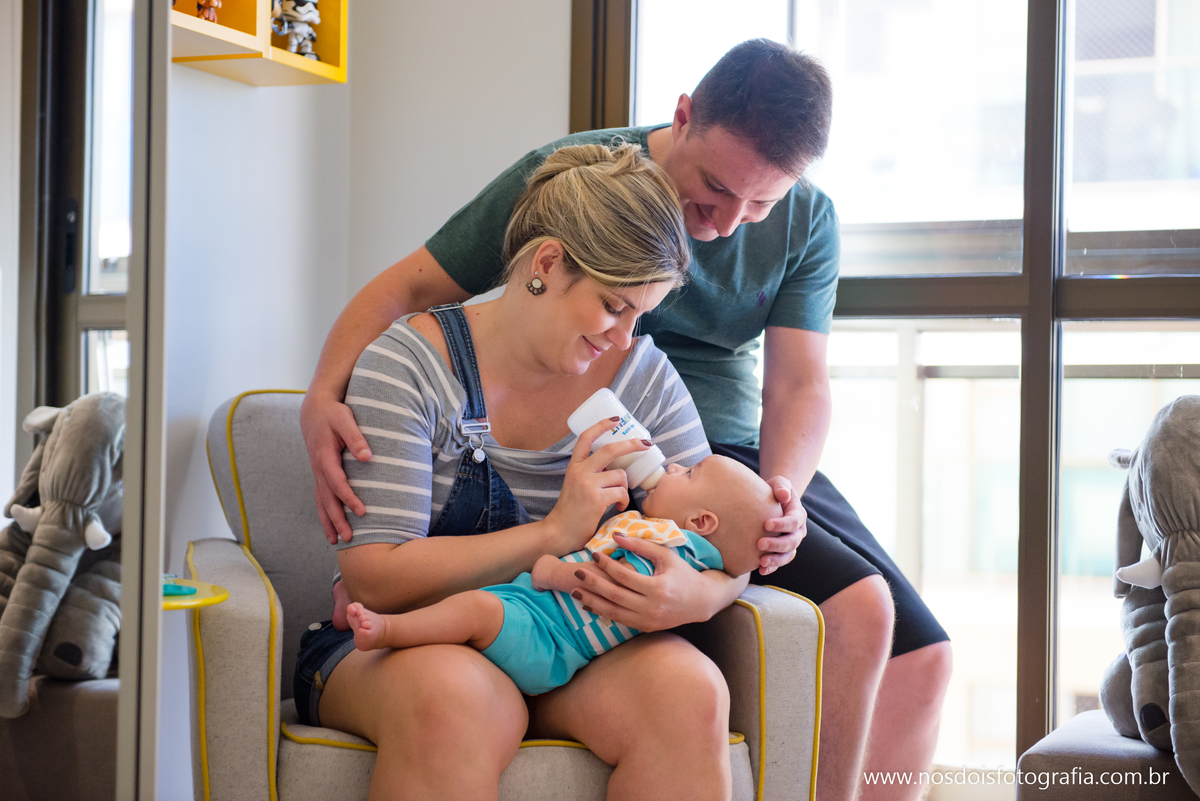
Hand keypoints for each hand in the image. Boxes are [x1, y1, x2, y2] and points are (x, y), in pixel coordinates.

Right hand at [301, 391, 371, 543]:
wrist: (315, 410)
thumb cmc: (334, 414)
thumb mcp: (345, 420)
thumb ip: (356, 437)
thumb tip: (367, 457)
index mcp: (324, 456)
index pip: (336, 482)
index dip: (348, 497)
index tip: (362, 511)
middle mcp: (318, 468)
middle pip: (326, 499)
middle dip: (337, 519)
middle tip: (349, 538)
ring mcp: (317, 473)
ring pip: (321, 502)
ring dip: (328, 522)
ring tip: (337, 541)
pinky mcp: (320, 475)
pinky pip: (320, 498)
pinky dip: (325, 514)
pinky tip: (330, 528)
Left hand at [531, 554, 559, 590]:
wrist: (560, 574)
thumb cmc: (563, 570)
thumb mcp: (558, 565)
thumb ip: (553, 567)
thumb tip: (554, 572)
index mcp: (544, 558)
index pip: (543, 566)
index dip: (547, 572)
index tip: (552, 575)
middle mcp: (538, 563)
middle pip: (538, 572)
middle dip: (543, 577)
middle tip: (550, 581)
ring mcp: (534, 571)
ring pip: (537, 579)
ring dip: (542, 583)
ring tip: (550, 584)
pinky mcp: (534, 579)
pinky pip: (536, 586)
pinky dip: (542, 588)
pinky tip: (547, 587)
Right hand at [542, 419, 650, 551]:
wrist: (559, 532)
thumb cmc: (572, 511)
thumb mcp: (576, 484)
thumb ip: (591, 473)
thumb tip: (616, 467)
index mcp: (574, 466)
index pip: (586, 438)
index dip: (601, 425)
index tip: (615, 420)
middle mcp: (580, 471)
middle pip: (610, 449)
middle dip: (632, 444)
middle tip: (646, 443)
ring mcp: (587, 484)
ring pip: (620, 475)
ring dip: (625, 487)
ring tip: (619, 498)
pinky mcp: (596, 499)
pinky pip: (621, 492)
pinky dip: (624, 500)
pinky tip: (618, 507)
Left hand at [568, 536, 742, 630]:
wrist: (701, 602)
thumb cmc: (683, 574)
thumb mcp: (666, 556)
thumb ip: (641, 546)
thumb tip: (616, 535)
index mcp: (658, 588)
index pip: (624, 576)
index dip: (607, 565)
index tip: (593, 554)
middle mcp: (651, 607)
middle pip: (615, 595)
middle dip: (593, 584)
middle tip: (577, 572)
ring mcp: (647, 620)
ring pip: (613, 611)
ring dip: (592, 601)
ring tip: (575, 591)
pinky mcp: (645, 627)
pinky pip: (619, 620)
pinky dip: (602, 612)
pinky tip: (589, 605)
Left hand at [757, 475, 806, 574]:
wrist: (773, 501)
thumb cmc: (774, 491)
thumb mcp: (779, 483)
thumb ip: (781, 486)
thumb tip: (782, 494)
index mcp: (798, 514)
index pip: (793, 521)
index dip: (782, 524)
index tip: (766, 524)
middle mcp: (798, 531)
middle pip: (792, 542)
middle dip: (776, 545)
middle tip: (759, 544)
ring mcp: (791, 543)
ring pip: (788, 555)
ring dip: (776, 560)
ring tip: (761, 562)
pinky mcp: (782, 551)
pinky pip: (780, 562)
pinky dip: (772, 568)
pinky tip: (760, 570)